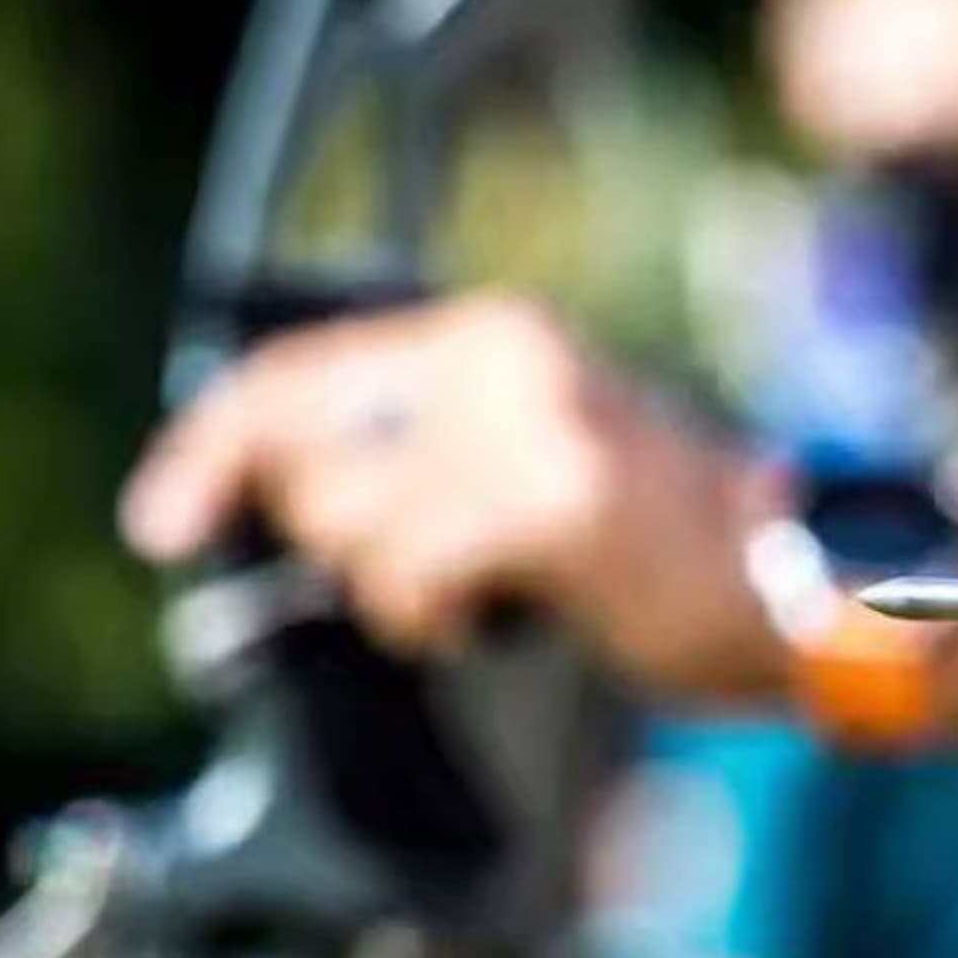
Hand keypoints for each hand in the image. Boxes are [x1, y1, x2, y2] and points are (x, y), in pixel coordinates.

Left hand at [119, 293, 789, 701]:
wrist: (792, 594)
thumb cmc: (658, 555)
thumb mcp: (523, 467)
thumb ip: (413, 455)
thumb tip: (277, 486)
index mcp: (489, 339)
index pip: (299, 372)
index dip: (212, 446)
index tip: (164, 521)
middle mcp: (501, 359)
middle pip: (305, 447)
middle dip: (326, 536)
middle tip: (413, 580)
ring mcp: (529, 426)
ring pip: (350, 520)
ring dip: (393, 588)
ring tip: (482, 597)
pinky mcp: (552, 502)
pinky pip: (410, 570)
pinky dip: (429, 614)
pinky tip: (490, 618)